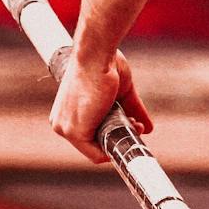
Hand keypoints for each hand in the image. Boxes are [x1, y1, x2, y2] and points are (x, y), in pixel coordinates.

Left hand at [48, 49, 153, 163]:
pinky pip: (97, 155)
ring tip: (136, 125)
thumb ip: (130, 110)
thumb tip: (148, 128)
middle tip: (137, 124)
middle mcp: (61, 123)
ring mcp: (65, 129)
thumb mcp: (120, 92)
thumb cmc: (105, 64)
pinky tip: (130, 133)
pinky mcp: (75, 133)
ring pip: (97, 150)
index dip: (113, 132)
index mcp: (66, 113)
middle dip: (119, 136)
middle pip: (94, 144)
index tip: (132, 123)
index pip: (89, 135)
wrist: (96, 53)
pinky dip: (116, 149)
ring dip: (121, 141)